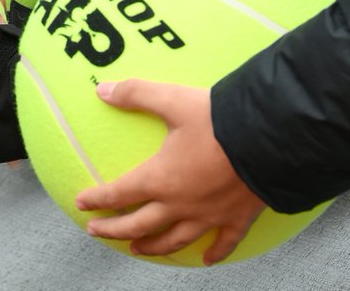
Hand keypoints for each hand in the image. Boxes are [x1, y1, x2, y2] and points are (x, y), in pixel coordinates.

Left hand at [74, 81, 265, 263]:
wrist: (269, 140)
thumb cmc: (217, 120)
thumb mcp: (171, 99)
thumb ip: (135, 94)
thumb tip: (102, 89)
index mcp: (160, 178)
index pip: (119, 193)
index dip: (97, 200)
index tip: (80, 203)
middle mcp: (180, 205)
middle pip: (140, 225)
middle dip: (115, 230)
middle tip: (96, 232)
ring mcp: (209, 216)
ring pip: (175, 240)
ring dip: (153, 246)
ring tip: (137, 250)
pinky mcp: (237, 218)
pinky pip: (223, 244)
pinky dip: (214, 254)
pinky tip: (206, 260)